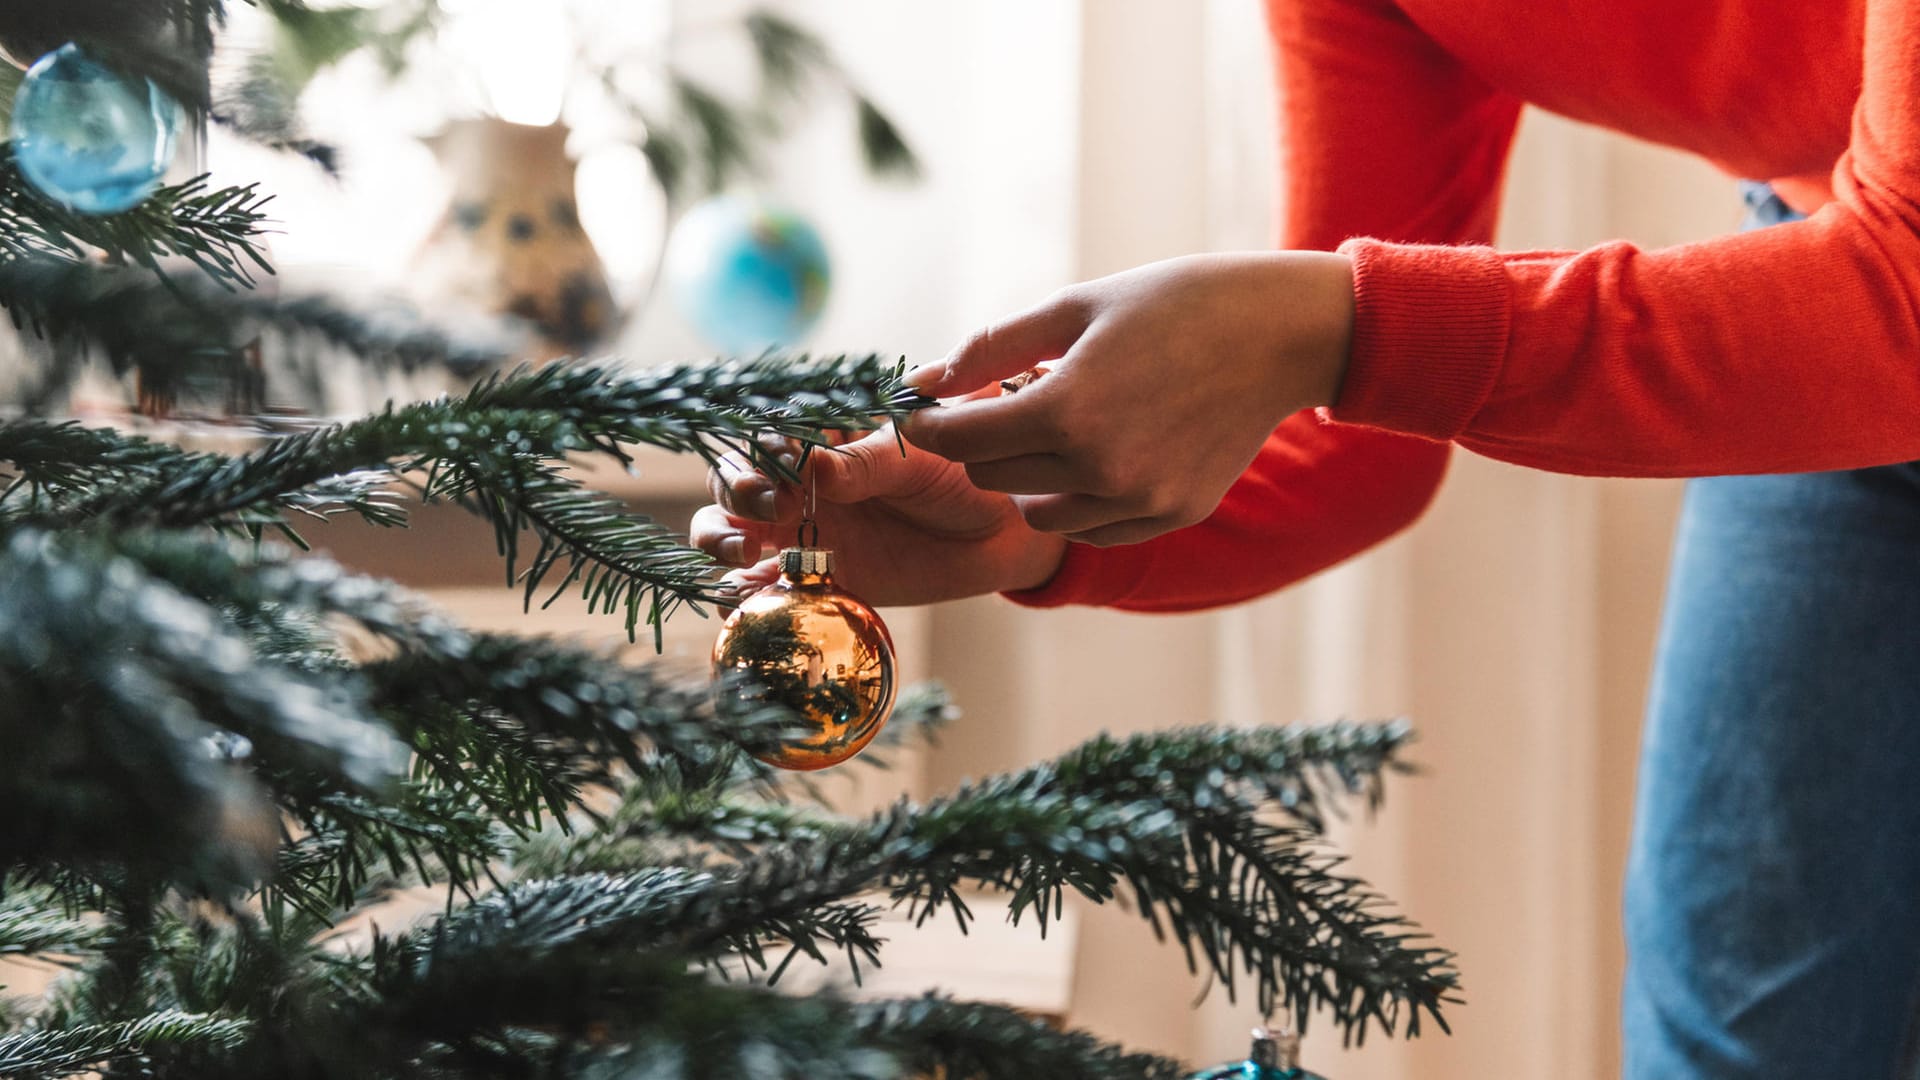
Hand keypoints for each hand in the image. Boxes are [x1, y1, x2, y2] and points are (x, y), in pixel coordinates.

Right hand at [691, 424, 1068, 606]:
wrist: (1000, 532)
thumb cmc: (961, 472)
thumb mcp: (919, 456)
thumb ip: (867, 462)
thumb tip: (815, 466)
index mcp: (820, 437)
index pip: (764, 435)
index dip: (759, 451)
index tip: (780, 469)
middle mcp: (799, 481)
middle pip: (733, 480)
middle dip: (736, 491)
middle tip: (769, 508)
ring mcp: (802, 530)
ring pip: (731, 529)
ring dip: (720, 538)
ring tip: (745, 553)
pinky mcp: (815, 577)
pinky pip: (764, 587)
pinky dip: (744, 594)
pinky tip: (745, 598)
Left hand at [901, 252, 1353, 545]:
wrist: (1279, 333)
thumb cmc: (1173, 304)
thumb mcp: (1073, 307)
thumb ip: (989, 348)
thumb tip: (920, 381)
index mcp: (1067, 409)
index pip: (960, 439)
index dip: (930, 424)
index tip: (922, 410)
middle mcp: (1100, 468)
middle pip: (992, 477)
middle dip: (981, 442)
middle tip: (1005, 400)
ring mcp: (1140, 501)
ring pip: (1038, 513)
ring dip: (1027, 476)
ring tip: (1058, 425)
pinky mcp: (1172, 515)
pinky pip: (1091, 528)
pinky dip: (1076, 498)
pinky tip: (1096, 453)